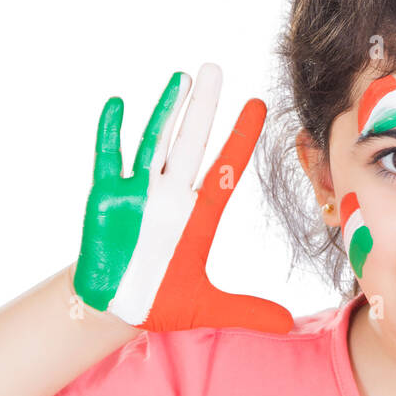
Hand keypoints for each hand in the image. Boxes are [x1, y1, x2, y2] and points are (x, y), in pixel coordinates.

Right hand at [73, 62, 293, 333]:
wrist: (116, 309)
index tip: (259, 105)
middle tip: (215, 70)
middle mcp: (172, 195)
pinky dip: (111, 133)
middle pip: (191, 143)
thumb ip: (248, 312)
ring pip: (154, 142)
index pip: (226, 168)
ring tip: (181, 79)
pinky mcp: (105, 198)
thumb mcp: (209, 308)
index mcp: (200, 214)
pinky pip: (108, 159)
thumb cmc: (161, 300)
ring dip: (165, 111)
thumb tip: (290, 325)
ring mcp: (139, 192)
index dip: (241, 138)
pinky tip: (118, 104)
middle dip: (204, 108)